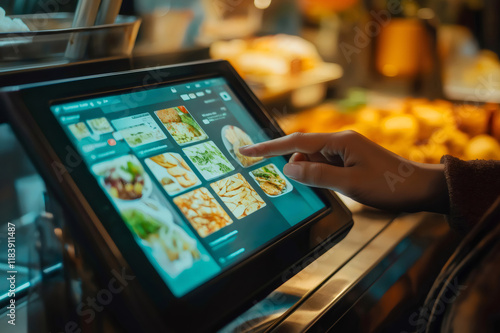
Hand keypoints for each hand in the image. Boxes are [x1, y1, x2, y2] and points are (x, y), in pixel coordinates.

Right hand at [239, 131, 448, 212]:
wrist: (420, 188)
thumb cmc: (389, 185)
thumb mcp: (350, 183)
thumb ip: (316, 175)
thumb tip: (288, 169)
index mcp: (339, 141)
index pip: (295, 142)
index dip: (268, 146)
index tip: (246, 149)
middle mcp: (340, 141)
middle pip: (303, 151)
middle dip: (294, 167)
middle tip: (297, 184)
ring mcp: (346, 151)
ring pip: (314, 160)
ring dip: (309, 174)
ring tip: (330, 188)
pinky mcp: (350, 160)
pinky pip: (325, 165)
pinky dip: (320, 176)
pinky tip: (328, 187)